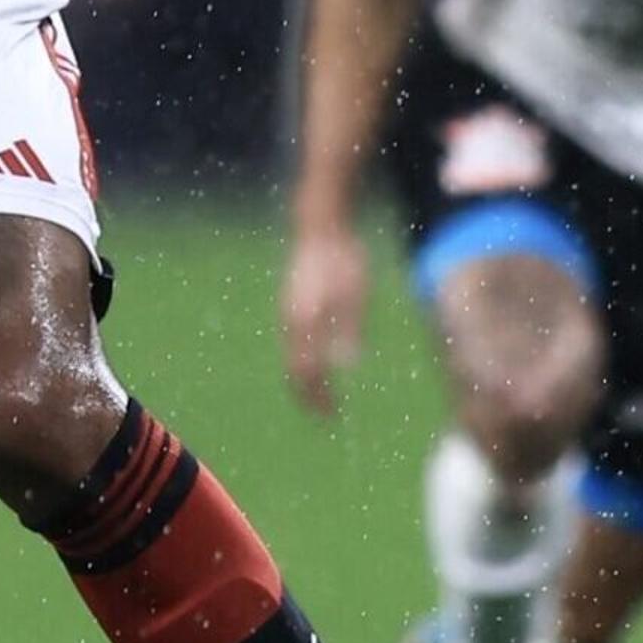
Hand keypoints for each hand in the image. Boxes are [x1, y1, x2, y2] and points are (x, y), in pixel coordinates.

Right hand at [280, 221, 371, 416]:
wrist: (322, 228)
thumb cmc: (344, 260)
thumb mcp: (355, 294)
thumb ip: (348, 330)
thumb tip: (346, 365)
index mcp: (305, 321)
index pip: (307, 371)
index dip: (318, 396)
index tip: (332, 414)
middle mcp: (291, 321)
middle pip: (294, 370)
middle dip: (309, 395)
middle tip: (327, 413)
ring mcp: (288, 313)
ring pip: (291, 358)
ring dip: (305, 380)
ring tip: (323, 395)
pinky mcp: (291, 306)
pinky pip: (293, 344)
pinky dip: (304, 362)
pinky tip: (319, 365)